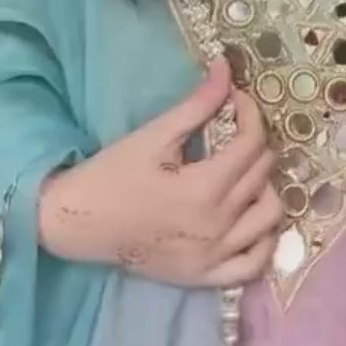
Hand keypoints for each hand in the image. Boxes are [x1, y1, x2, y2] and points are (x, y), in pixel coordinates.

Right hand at [38, 58, 282, 286]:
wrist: (76, 224)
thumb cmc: (111, 176)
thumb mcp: (154, 136)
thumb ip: (197, 105)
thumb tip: (226, 68)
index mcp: (204, 188)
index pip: (252, 143)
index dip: (250, 113)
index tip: (236, 100)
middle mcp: (217, 226)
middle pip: (262, 175)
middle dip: (255, 142)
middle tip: (236, 130)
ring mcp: (214, 256)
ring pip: (269, 218)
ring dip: (267, 188)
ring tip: (246, 174)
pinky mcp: (204, 277)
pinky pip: (254, 264)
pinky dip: (264, 241)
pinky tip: (252, 221)